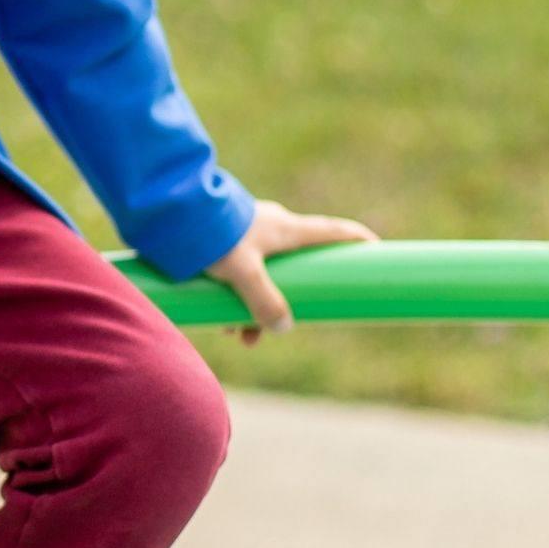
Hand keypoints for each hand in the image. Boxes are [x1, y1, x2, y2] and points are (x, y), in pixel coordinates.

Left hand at [205, 200, 379, 346]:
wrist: (169, 211)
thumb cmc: (211, 235)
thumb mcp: (242, 272)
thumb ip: (264, 303)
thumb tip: (284, 328)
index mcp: (287, 228)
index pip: (335, 231)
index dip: (359, 242)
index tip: (379, 253)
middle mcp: (272, 227)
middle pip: (298, 268)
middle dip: (291, 302)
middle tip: (282, 326)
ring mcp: (248, 234)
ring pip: (265, 277)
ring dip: (256, 308)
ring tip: (239, 336)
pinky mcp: (225, 241)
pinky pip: (240, 274)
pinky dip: (236, 298)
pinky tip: (219, 322)